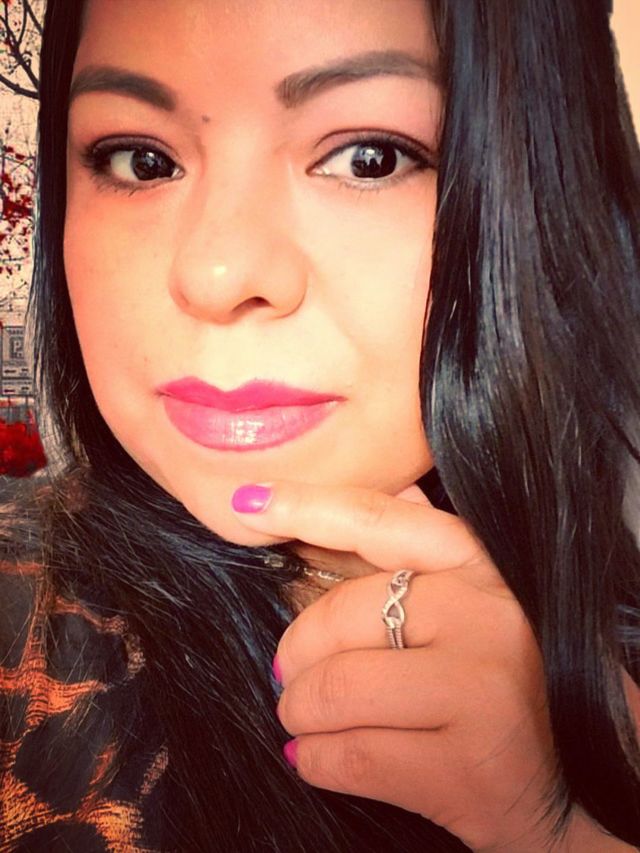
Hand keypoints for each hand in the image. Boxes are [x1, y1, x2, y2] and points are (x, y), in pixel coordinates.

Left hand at [231, 480, 627, 851]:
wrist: (576, 782)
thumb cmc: (511, 681)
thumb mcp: (486, 604)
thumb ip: (433, 551)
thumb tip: (394, 484)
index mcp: (482, 567)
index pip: (382, 521)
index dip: (307, 505)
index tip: (248, 499)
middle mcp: (487, 615)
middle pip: (339, 617)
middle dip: (293, 655)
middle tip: (288, 675)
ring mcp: (480, 689)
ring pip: (334, 690)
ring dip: (298, 711)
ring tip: (302, 717)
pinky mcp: (464, 766)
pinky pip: (346, 756)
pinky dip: (313, 759)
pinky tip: (315, 755)